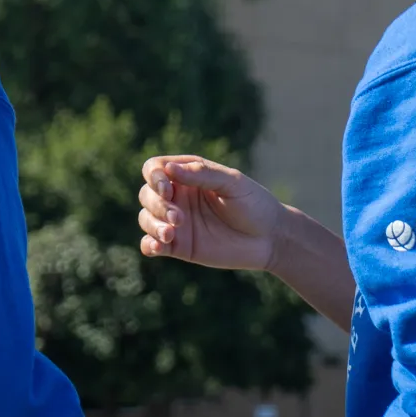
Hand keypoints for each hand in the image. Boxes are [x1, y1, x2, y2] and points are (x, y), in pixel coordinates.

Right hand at [138, 155, 286, 270]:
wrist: (270, 238)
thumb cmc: (254, 203)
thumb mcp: (232, 183)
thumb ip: (202, 173)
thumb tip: (168, 169)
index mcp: (188, 176)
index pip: (155, 169)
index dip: (154, 177)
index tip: (167, 189)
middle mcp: (178, 197)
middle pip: (147, 194)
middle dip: (157, 205)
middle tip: (178, 218)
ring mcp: (176, 223)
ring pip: (146, 219)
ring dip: (153, 225)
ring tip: (171, 234)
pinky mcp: (179, 246)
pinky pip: (151, 245)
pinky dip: (149, 245)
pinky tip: (157, 248)